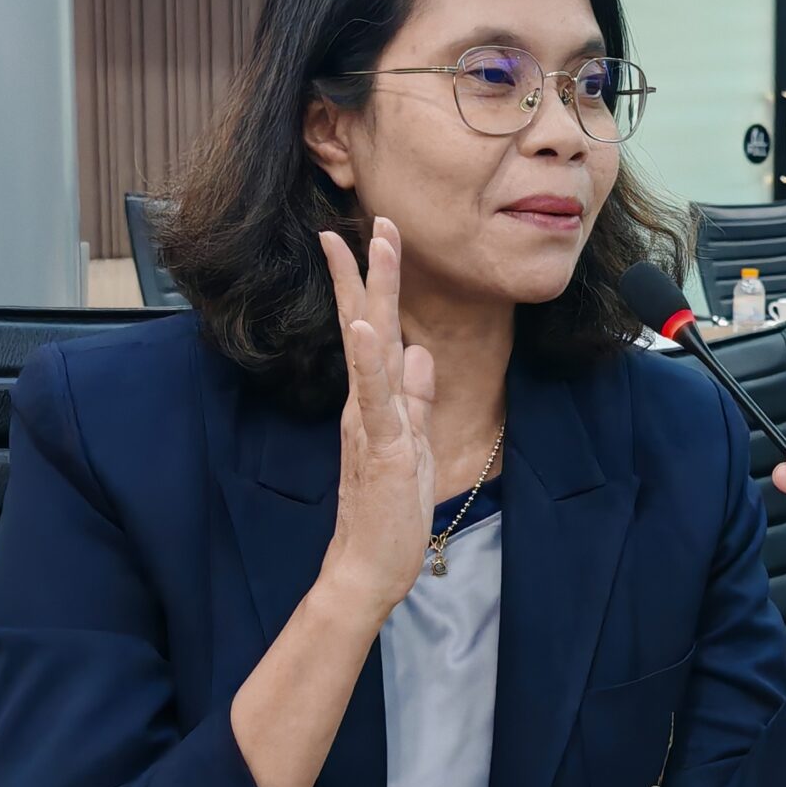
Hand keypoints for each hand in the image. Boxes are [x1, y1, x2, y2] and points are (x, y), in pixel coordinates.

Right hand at [317, 218, 436, 618]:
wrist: (367, 568)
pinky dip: (371, 361)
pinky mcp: (379, 448)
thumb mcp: (414, 444)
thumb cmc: (388, 512)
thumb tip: (420, 352)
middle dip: (372, 271)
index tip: (380, 235)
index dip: (378, 283)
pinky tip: (370, 329)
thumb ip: (416, 399)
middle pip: (366, 324)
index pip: (376, 330)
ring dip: (370, 297)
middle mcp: (365, 403)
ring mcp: (369, 423)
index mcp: (375, 401)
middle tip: (376, 219)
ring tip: (370, 249)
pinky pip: (373, 399)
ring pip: (367, 349)